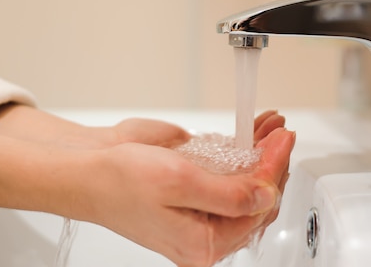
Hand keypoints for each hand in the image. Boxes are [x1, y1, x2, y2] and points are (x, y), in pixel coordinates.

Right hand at [0, 106, 292, 266]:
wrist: (87, 168)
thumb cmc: (118, 182)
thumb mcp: (177, 183)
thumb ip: (227, 194)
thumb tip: (265, 195)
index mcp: (203, 242)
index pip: (256, 207)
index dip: (274, 170)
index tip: (283, 140)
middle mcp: (205, 230)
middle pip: (256, 198)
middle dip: (272, 162)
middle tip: (281, 132)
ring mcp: (200, 209)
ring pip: (246, 184)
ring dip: (262, 155)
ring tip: (272, 128)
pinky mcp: (194, 189)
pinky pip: (227, 174)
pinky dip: (243, 153)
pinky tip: (252, 135)